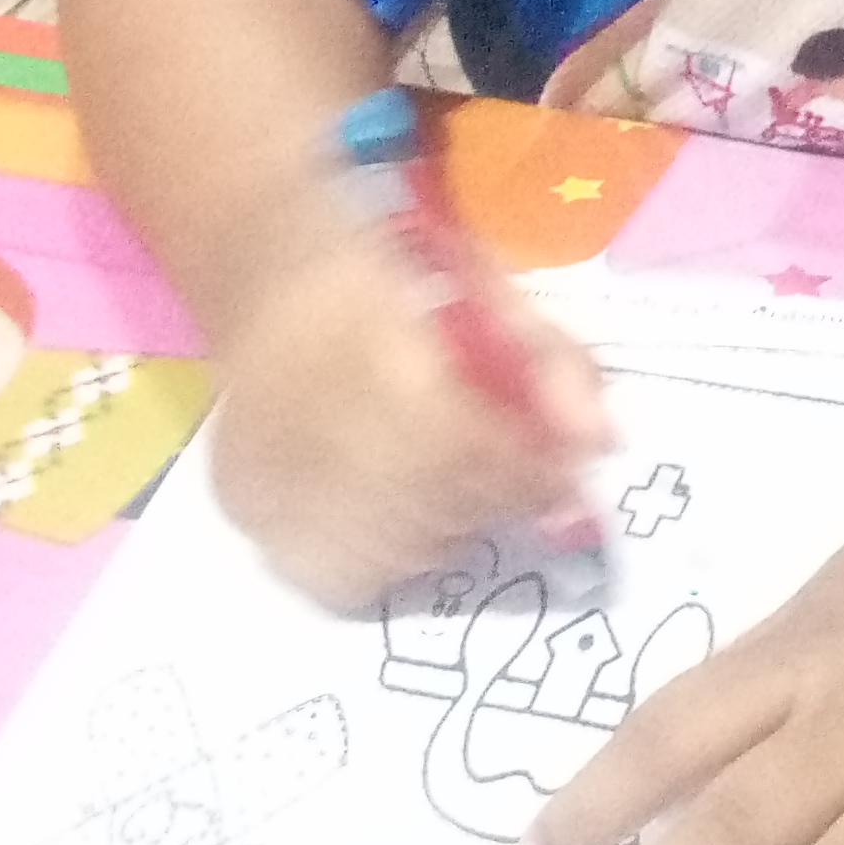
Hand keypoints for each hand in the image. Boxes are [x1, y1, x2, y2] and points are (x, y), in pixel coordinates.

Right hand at [212, 192, 610, 609]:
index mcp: (369, 339)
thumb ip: (552, 364)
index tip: (566, 479)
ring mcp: (263, 465)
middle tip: (514, 486)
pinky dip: (377, 563)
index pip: (466, 448)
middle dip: (492, 506)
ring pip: (383, 552)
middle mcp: (303, 411)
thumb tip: (602, 443)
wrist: (271, 270)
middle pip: (429, 508)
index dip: (529, 476)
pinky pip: (326, 574)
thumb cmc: (397, 279)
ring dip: (441, 536)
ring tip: (451, 492)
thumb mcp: (489, 294)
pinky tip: (393, 521)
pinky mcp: (241, 500)